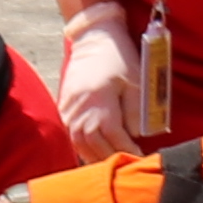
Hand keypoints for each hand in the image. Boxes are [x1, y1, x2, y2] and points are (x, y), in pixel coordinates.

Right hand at [53, 5, 144, 155]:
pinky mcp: (63, 107)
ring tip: (108, 163)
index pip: (114, 137)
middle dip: (110, 157)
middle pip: (94, 145)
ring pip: (79, 143)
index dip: (127, 149)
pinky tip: (93, 151)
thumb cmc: (119, 58)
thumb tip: (135, 135)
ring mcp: (69, 109)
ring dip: (94, 156)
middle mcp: (81, 109)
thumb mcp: (136, 81)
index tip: (139, 157)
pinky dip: (82, 146)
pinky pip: (71, 134)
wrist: (94, 38)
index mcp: (100, 102)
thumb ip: (136, 111)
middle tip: (125, 164)